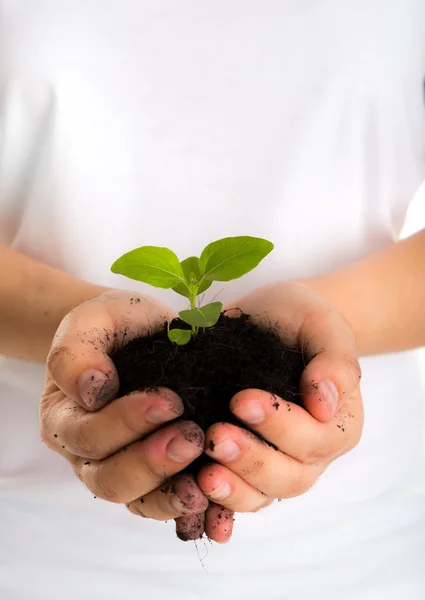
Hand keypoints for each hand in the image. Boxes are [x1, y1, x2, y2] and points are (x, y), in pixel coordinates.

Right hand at [40, 290, 231, 541]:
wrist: (142, 332)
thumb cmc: (114, 325)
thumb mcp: (91, 320)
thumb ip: (76, 352)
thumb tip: (92, 391)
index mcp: (63, 418)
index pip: (88, 435)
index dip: (127, 423)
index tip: (170, 400)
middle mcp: (86, 454)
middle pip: (109, 478)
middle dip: (152, 462)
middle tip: (192, 437)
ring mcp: (119, 469)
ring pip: (136, 501)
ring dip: (171, 491)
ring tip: (205, 478)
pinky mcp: (153, 477)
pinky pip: (164, 504)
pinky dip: (186, 506)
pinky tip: (212, 499)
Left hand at [196, 281, 363, 512]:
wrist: (270, 319)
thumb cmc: (301, 318)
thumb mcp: (322, 324)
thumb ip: (333, 360)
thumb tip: (325, 404)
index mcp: (338, 423)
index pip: (315, 439)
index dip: (279, 426)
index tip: (241, 399)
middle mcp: (313, 452)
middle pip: (290, 477)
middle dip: (251, 460)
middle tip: (215, 437)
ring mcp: (279, 463)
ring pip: (262, 495)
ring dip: (233, 489)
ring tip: (203, 475)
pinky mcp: (246, 464)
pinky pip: (236, 493)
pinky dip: (215, 503)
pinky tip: (191, 493)